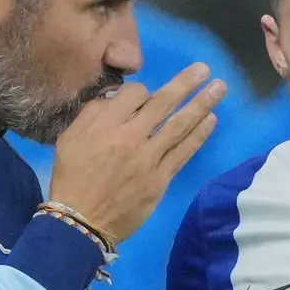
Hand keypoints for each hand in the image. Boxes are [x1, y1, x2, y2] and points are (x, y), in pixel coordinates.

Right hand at [50, 63, 223, 243]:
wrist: (80, 221)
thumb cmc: (71, 177)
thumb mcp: (69, 138)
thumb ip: (92, 114)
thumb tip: (116, 98)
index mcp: (106, 124)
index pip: (135, 93)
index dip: (142, 90)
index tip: (144, 96)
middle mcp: (130, 137)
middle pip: (163, 103)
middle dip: (186, 83)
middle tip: (204, 69)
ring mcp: (149, 159)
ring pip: (180, 125)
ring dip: (202, 104)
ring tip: (219, 88)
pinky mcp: (160, 179)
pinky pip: (183, 152)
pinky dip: (199, 135)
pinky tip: (211, 120)